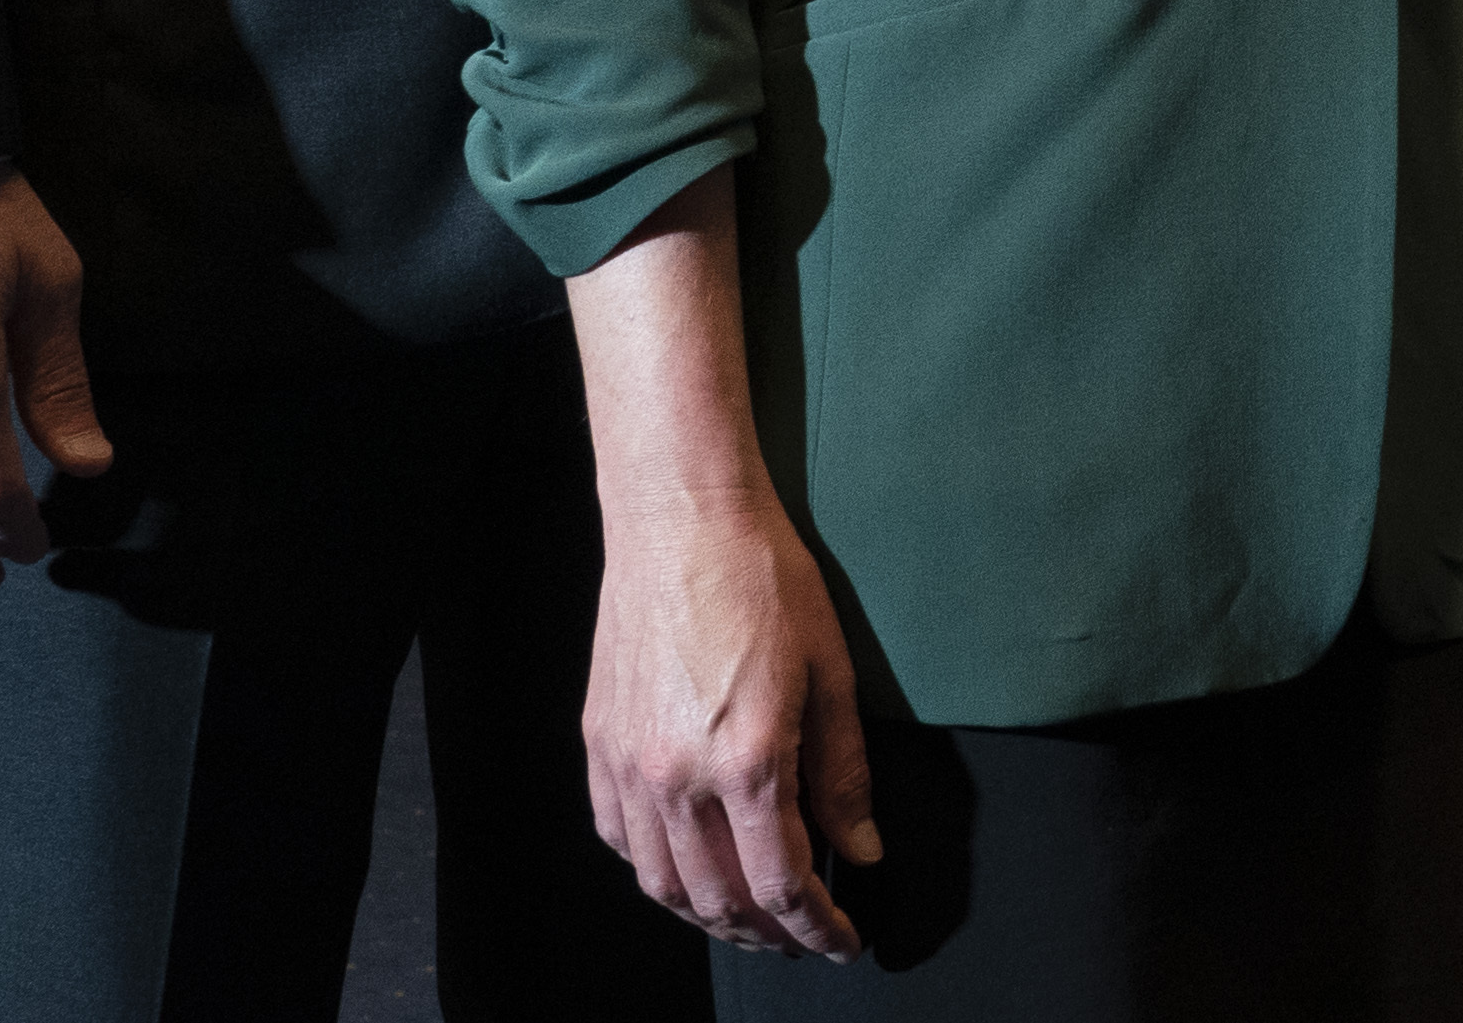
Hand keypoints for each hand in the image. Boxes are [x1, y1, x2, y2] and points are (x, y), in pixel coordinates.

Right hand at [584, 477, 878, 958]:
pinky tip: (687, 869)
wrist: (680, 518)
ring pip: (663, 884)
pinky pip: (620, 840)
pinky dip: (656, 873)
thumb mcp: (831, 672)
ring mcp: (629, 766)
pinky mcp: (599, 746)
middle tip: (804, 939)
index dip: (817, 929)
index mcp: (747, 762)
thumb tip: (863, 850)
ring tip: (751, 919)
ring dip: (710, 916)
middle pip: (720, 900)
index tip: (842, 944)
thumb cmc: (762, 578)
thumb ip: (844, 774)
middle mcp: (678, 778)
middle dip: (769, 935)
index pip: (783, 885)